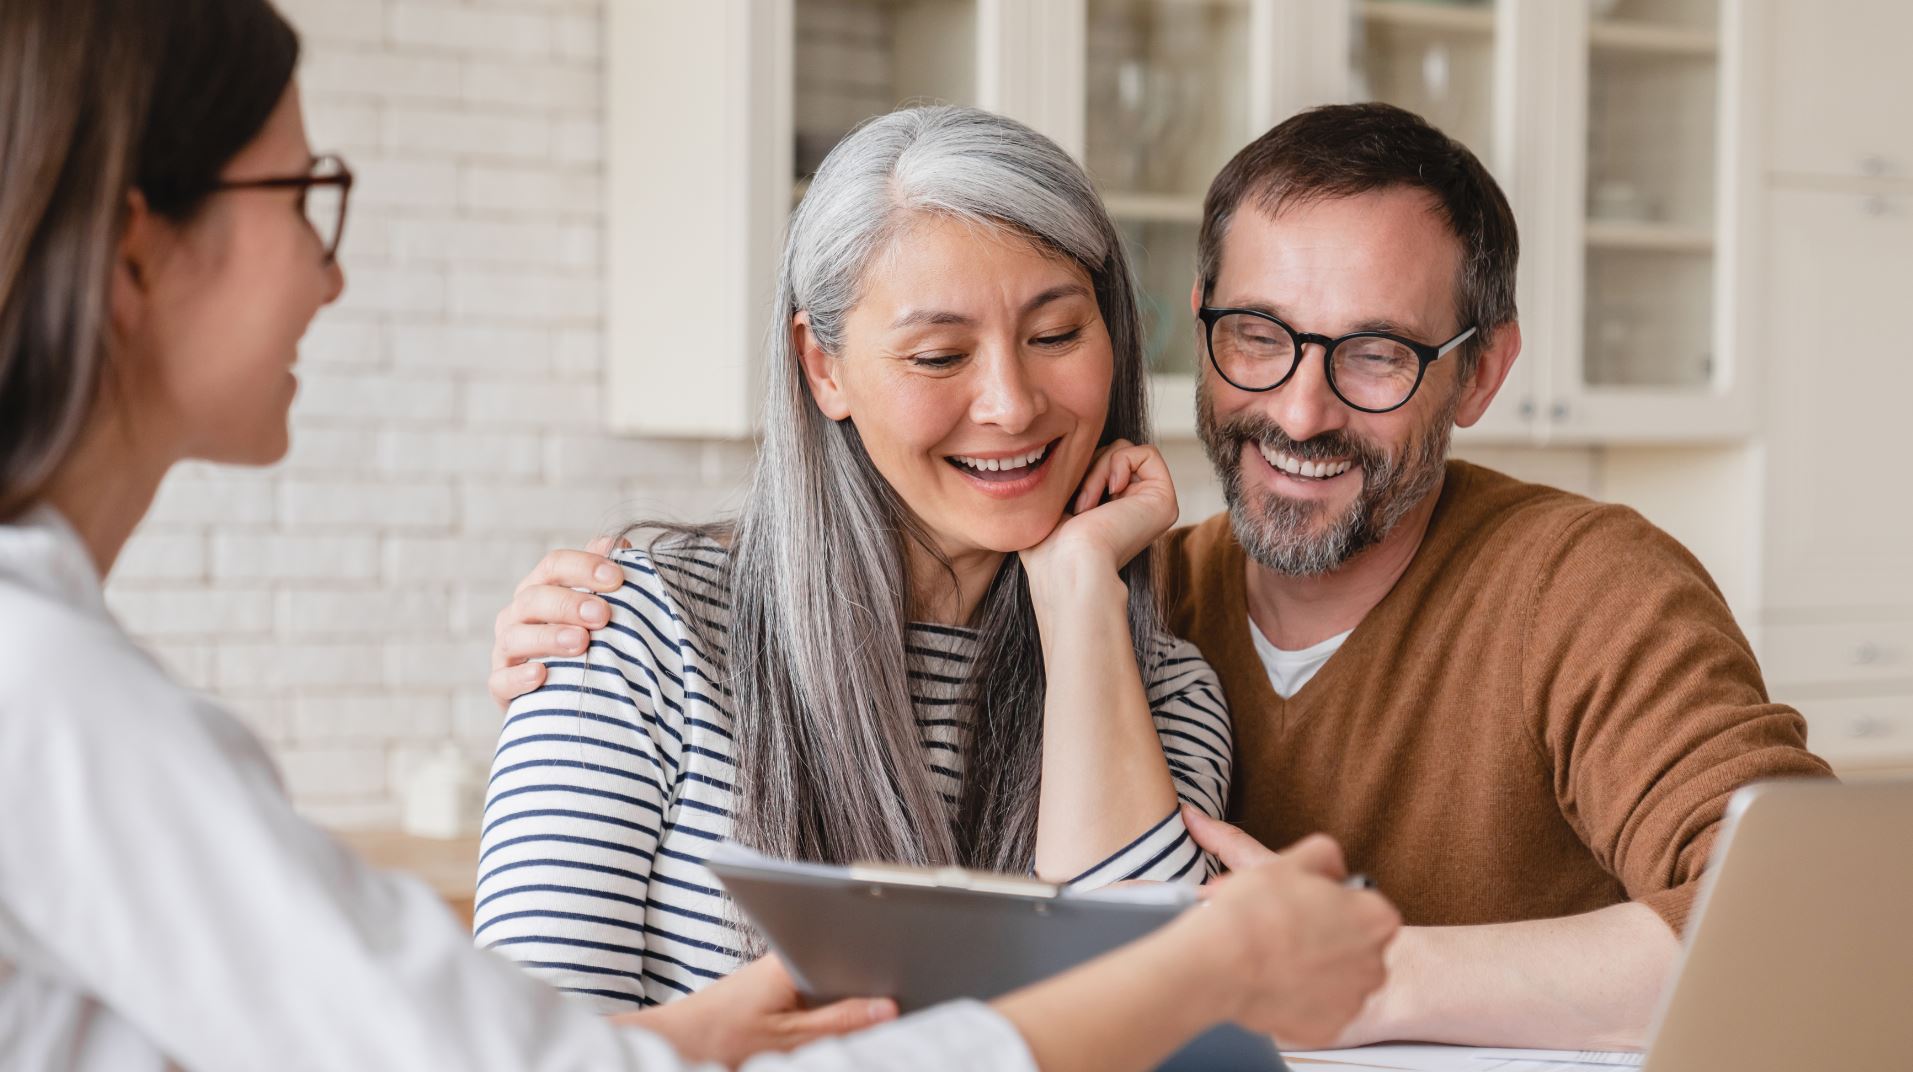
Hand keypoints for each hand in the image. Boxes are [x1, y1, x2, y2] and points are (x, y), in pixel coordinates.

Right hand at [487, 536, 627, 709]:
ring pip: (515, 637)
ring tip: (581, 643)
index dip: (584, 567)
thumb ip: (603, 579)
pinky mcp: (500, 686)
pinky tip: (542, 675)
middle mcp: (517, 616)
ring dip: (549, 637)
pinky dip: (519, 678)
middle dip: (569, 604)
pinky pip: (501, 680)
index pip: (554, 566)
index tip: (617, 578)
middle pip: (534, 599)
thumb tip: (617, 542)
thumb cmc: (584, 643)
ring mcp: (505, 651)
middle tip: (603, 614)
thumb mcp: (596, 609)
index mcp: (540, 589)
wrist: (564, 695)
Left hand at [610, 956, 897, 1067]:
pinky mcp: (777, 988)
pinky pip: (817, 992)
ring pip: (833, 979)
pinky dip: (830, 1009)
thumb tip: (889, 1009)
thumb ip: (840, 1023)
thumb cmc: (721, 1039)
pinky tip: (835, 1028)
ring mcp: (783, 971)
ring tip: (870, 1017)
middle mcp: (789, 956)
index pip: (851, 949)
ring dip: (849, 999)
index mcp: (794, 958)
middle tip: (898, 1005)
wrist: (675, 1045)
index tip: (914, 977)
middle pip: (846, 963)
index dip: (884, 962)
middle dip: (872, 983)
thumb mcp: (788, 1041)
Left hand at [1020, 439, 1177, 581]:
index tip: (1068, 504)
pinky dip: (1118, 463)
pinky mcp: (1164, 500)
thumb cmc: (1049, 547)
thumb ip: (1065, 479)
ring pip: (1125, 451)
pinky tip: (1111, 491)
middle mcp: (1136, 511)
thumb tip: (1065, 450)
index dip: (1079, 471)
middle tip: (1078, 507)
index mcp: (1112, 514)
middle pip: (1111, 453)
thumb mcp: (1051, 505)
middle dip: (1087, 470)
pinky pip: (1146, 453)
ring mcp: (1152, 506)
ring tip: (1088, 506)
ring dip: (1098, 471)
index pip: (1096, 463)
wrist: (1065, 564)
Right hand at [1180, 805, 1400, 1048]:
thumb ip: (1324, 854)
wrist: (1222, 962)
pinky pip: (1316, 1011)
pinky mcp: (1327, 1030)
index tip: (1305, 905)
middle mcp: (1375, 964)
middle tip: (1286, 928)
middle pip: (1352, 946)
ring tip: (1275, 956)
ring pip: (1335, 980)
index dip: (1330, 902)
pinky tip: (1274, 982)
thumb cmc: (1257, 912)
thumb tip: (1331, 861)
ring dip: (1312, 969)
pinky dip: (1298, 999)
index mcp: (1377, 919)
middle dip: (1324, 938)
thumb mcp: (1292, 860)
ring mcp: (1351, 1001)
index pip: (1363, 906)